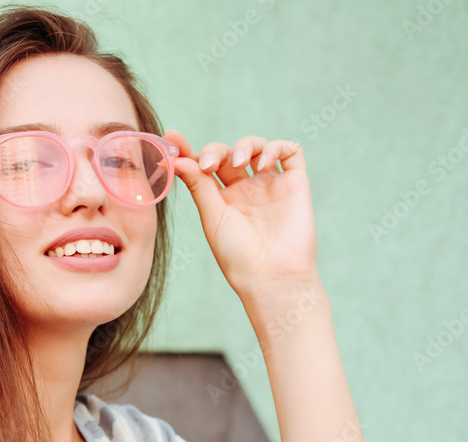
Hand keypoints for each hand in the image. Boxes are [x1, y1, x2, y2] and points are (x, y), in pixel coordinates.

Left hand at [164, 130, 318, 299]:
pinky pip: (290, 152)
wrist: (272, 277)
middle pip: (229, 154)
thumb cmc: (238, 255)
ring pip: (258, 147)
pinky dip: (276, 147)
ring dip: (245, 145)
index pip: (203, 167)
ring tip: (239, 162)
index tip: (172, 140)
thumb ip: (198, 185)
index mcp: (221, 200)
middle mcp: (246, 190)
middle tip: (209, 165)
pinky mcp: (295, 184)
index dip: (188, 151)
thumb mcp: (212, 217)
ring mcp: (270, 185)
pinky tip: (263, 164)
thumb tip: (177, 159)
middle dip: (216, 150)